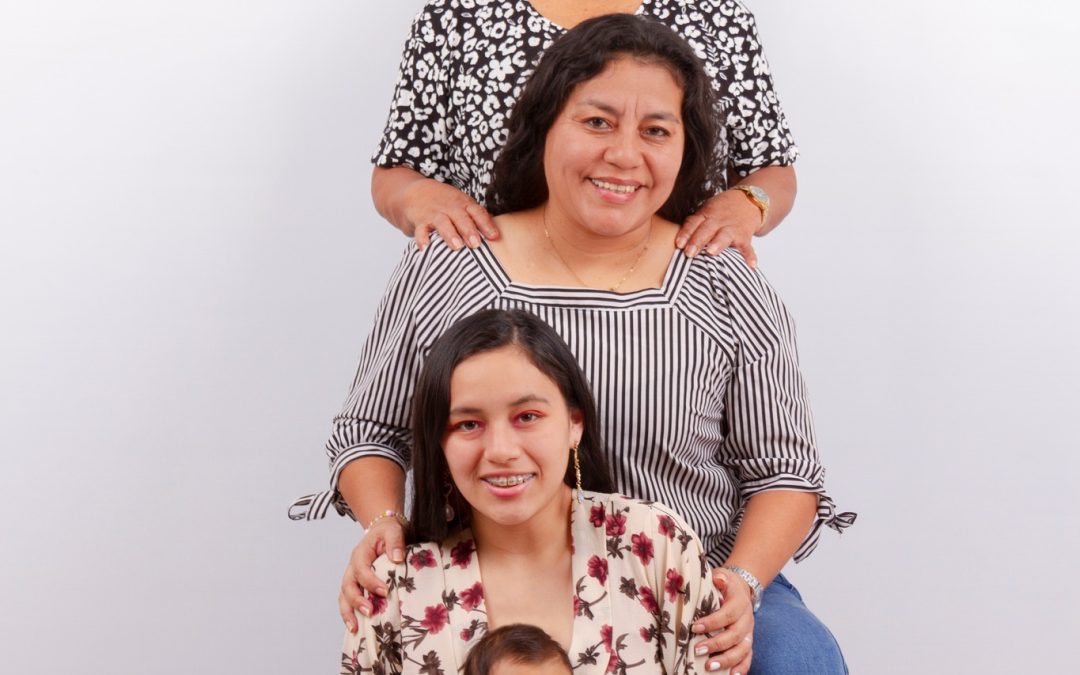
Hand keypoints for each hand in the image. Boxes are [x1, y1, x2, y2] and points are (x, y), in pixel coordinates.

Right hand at [339, 518, 405, 632]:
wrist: (382, 531)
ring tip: (355, 628)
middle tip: (370, 612)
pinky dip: (349, 615)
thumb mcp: (393, 530)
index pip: (362, 570)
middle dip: (357, 601)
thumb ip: (395, 542)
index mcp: (360, 554)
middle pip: (348, 586)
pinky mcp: (355, 586)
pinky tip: (356, 629)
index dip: (371, 582)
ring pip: (343, 596)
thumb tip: (397, 559)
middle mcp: (352, 567)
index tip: (385, 592)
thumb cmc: (388, 532)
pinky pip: (347, 602)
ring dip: (348, 613)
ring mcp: (352, 578)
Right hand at [401, 178, 498, 250]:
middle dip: (469, 230)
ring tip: (456, 246)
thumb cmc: (445, 204)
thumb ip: (476, 219)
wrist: (416, 192)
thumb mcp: (461, 205)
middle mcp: (450, 207)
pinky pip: (420, 230)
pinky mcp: (419, 220)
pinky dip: (422, 238)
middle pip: (461, 217)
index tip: (494, 237)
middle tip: (476, 244)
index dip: (486, 223)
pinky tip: (426, 248)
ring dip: (450, 234)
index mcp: (463, 203)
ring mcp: (434, 213)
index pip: (477, 212)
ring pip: (442, 222)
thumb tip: (496, 237)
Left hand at [675, 190, 761, 267]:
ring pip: (725, 235)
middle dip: (697, 241)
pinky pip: (747, 246)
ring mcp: (732, 227)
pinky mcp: (745, 235)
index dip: (686, 233)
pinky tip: (751, 265)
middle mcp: (718, 220)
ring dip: (718, 243)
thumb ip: (694, 225)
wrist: (748, 200)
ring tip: (711, 252)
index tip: (678, 244)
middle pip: (706, 229)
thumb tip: (677, 243)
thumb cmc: (720, 211)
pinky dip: (750, 256)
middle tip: (689, 253)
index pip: (694, 222)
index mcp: (706, 214)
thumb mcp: (706, 211)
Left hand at [692, 567, 754, 673]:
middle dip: (716, 644)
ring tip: (709, 667)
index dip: (712, 622)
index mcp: (740, 602)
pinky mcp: (748, 643)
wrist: (742, 589)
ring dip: (726, 660)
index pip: (727, 614)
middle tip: (697, 650)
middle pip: (735, 635)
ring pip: (742, 649)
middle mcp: (747, 619)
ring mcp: (749, 633)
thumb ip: (719, 578)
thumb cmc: (725, 584)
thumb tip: (718, 579)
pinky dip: (741, 668)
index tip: (694, 628)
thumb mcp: (722, 576)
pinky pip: (748, 658)